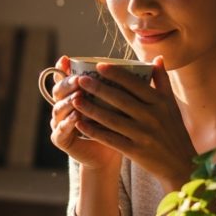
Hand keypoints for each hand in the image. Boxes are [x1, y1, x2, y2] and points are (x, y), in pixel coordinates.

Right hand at [47, 56, 121, 171]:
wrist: (106, 156)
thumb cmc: (117, 126)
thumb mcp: (123, 104)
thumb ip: (131, 83)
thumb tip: (157, 59)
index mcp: (74, 93)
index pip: (65, 77)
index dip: (64, 68)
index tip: (68, 59)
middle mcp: (64, 106)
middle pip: (58, 90)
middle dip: (68, 84)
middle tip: (80, 79)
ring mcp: (59, 123)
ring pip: (58, 109)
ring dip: (67, 103)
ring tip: (77, 97)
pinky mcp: (60, 139)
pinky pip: (60, 130)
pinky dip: (68, 124)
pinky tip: (78, 120)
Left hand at [71, 56, 195, 191]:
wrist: (179, 163)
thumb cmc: (173, 130)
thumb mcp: (171, 105)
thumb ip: (163, 81)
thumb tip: (158, 58)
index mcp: (160, 102)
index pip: (135, 84)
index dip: (116, 74)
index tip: (98, 65)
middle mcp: (153, 117)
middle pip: (121, 100)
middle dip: (98, 88)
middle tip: (80, 79)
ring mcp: (144, 135)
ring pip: (112, 119)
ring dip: (92, 109)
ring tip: (75, 99)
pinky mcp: (136, 151)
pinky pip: (111, 139)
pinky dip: (95, 131)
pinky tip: (80, 123)